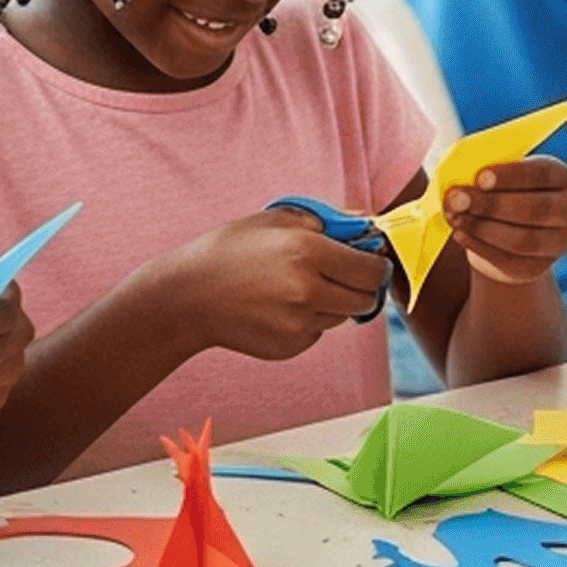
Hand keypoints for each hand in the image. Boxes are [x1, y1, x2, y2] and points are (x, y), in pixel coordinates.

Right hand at [180, 213, 390, 360]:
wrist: (189, 296)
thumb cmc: (231, 249)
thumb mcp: (276, 219)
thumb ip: (326, 221)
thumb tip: (364, 225)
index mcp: (307, 252)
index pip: (370, 269)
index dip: (377, 265)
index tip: (373, 261)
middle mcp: (308, 291)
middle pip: (365, 298)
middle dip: (364, 287)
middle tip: (348, 276)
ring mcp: (299, 323)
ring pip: (342, 315)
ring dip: (335, 302)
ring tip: (301, 287)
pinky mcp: (290, 346)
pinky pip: (318, 331)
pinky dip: (311, 319)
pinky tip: (282, 306)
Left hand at [441, 156, 566, 284]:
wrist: (508, 230)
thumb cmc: (501, 190)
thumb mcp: (500, 176)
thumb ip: (485, 175)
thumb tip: (459, 180)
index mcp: (561, 177)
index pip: (541, 174)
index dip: (510, 176)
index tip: (479, 177)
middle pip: (534, 209)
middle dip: (491, 204)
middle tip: (457, 199)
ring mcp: (557, 243)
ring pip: (522, 239)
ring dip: (483, 228)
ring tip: (454, 217)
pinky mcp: (537, 268)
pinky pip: (508, 260)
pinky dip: (479, 246)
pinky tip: (460, 233)